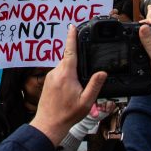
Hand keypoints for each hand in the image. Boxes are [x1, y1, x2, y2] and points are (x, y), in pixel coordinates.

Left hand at [28, 24, 106, 144]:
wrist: (49, 124)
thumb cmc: (67, 114)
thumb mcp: (86, 101)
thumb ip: (95, 85)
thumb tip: (102, 73)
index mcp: (66, 74)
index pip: (70, 51)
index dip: (72, 37)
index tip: (72, 26)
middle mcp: (56, 72)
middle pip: (68, 58)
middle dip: (77, 60)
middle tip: (84, 72)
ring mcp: (51, 77)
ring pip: (64, 67)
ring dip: (72, 71)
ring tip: (77, 88)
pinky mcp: (48, 82)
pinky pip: (59, 73)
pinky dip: (67, 76)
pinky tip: (70, 90)